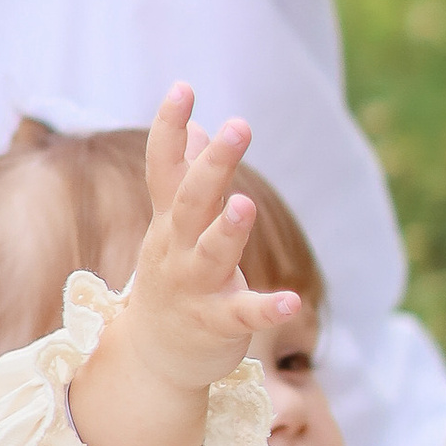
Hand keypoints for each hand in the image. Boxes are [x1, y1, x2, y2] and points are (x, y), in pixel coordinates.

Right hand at [127, 88, 303, 386]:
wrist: (153, 357)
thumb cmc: (172, 279)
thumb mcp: (173, 226)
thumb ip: (183, 176)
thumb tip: (195, 126)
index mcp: (170, 222)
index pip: (164, 168)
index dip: (168, 128)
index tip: (182, 87)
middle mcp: (177, 250)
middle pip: (191, 203)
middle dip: (212, 166)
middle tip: (238, 127)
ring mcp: (195, 288)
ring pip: (211, 255)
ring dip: (227, 230)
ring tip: (245, 204)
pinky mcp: (217, 324)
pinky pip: (242, 314)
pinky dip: (267, 308)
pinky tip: (293, 300)